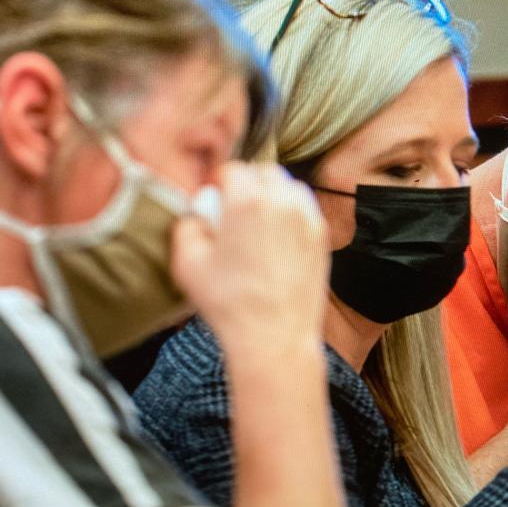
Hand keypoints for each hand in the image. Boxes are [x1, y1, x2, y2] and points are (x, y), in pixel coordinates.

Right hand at [170, 162, 329, 357]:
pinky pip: (305, 210)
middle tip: (234, 209)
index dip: (218, 182)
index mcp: (246, 201)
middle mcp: (282, 202)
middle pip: (264, 172)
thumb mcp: (188, 264)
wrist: (275, 337)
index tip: (213, 199)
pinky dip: (292, 214)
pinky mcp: (321, 238)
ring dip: (272, 195)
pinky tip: (277, 239)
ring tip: (257, 222)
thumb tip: (196, 216)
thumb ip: (186, 227)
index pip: (232, 170)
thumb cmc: (230, 305)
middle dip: (247, 183)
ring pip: (289, 187)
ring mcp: (307, 218)